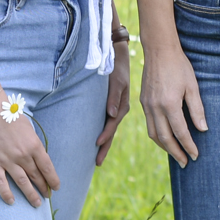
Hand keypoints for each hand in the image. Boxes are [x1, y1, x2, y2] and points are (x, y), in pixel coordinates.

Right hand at [0, 100, 60, 207]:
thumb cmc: (9, 116)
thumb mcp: (28, 128)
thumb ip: (33, 143)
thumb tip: (38, 156)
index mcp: (34, 145)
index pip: (47, 167)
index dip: (52, 179)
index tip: (56, 187)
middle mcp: (23, 155)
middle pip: (36, 176)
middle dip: (43, 188)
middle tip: (47, 197)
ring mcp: (8, 160)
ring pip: (22, 182)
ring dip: (30, 194)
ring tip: (36, 204)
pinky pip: (1, 182)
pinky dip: (6, 193)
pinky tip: (12, 202)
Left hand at [95, 40, 131, 166]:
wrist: (118, 55)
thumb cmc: (116, 66)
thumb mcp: (116, 80)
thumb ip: (114, 96)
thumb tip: (111, 114)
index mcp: (122, 105)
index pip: (112, 125)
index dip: (105, 135)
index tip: (96, 145)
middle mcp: (119, 110)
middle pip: (111, 132)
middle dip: (104, 148)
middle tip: (97, 164)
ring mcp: (115, 109)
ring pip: (109, 129)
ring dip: (104, 143)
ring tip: (97, 158)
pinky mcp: (110, 106)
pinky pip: (106, 123)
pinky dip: (103, 132)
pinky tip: (97, 139)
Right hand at [139, 40, 206, 166]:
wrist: (159, 51)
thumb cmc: (180, 66)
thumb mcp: (193, 86)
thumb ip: (197, 109)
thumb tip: (203, 129)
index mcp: (169, 104)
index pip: (180, 132)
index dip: (189, 146)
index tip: (196, 156)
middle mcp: (155, 108)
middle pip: (164, 138)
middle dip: (175, 152)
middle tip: (185, 163)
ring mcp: (146, 106)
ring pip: (153, 134)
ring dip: (164, 147)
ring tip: (176, 154)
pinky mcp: (142, 102)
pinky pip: (149, 125)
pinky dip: (157, 136)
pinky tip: (165, 138)